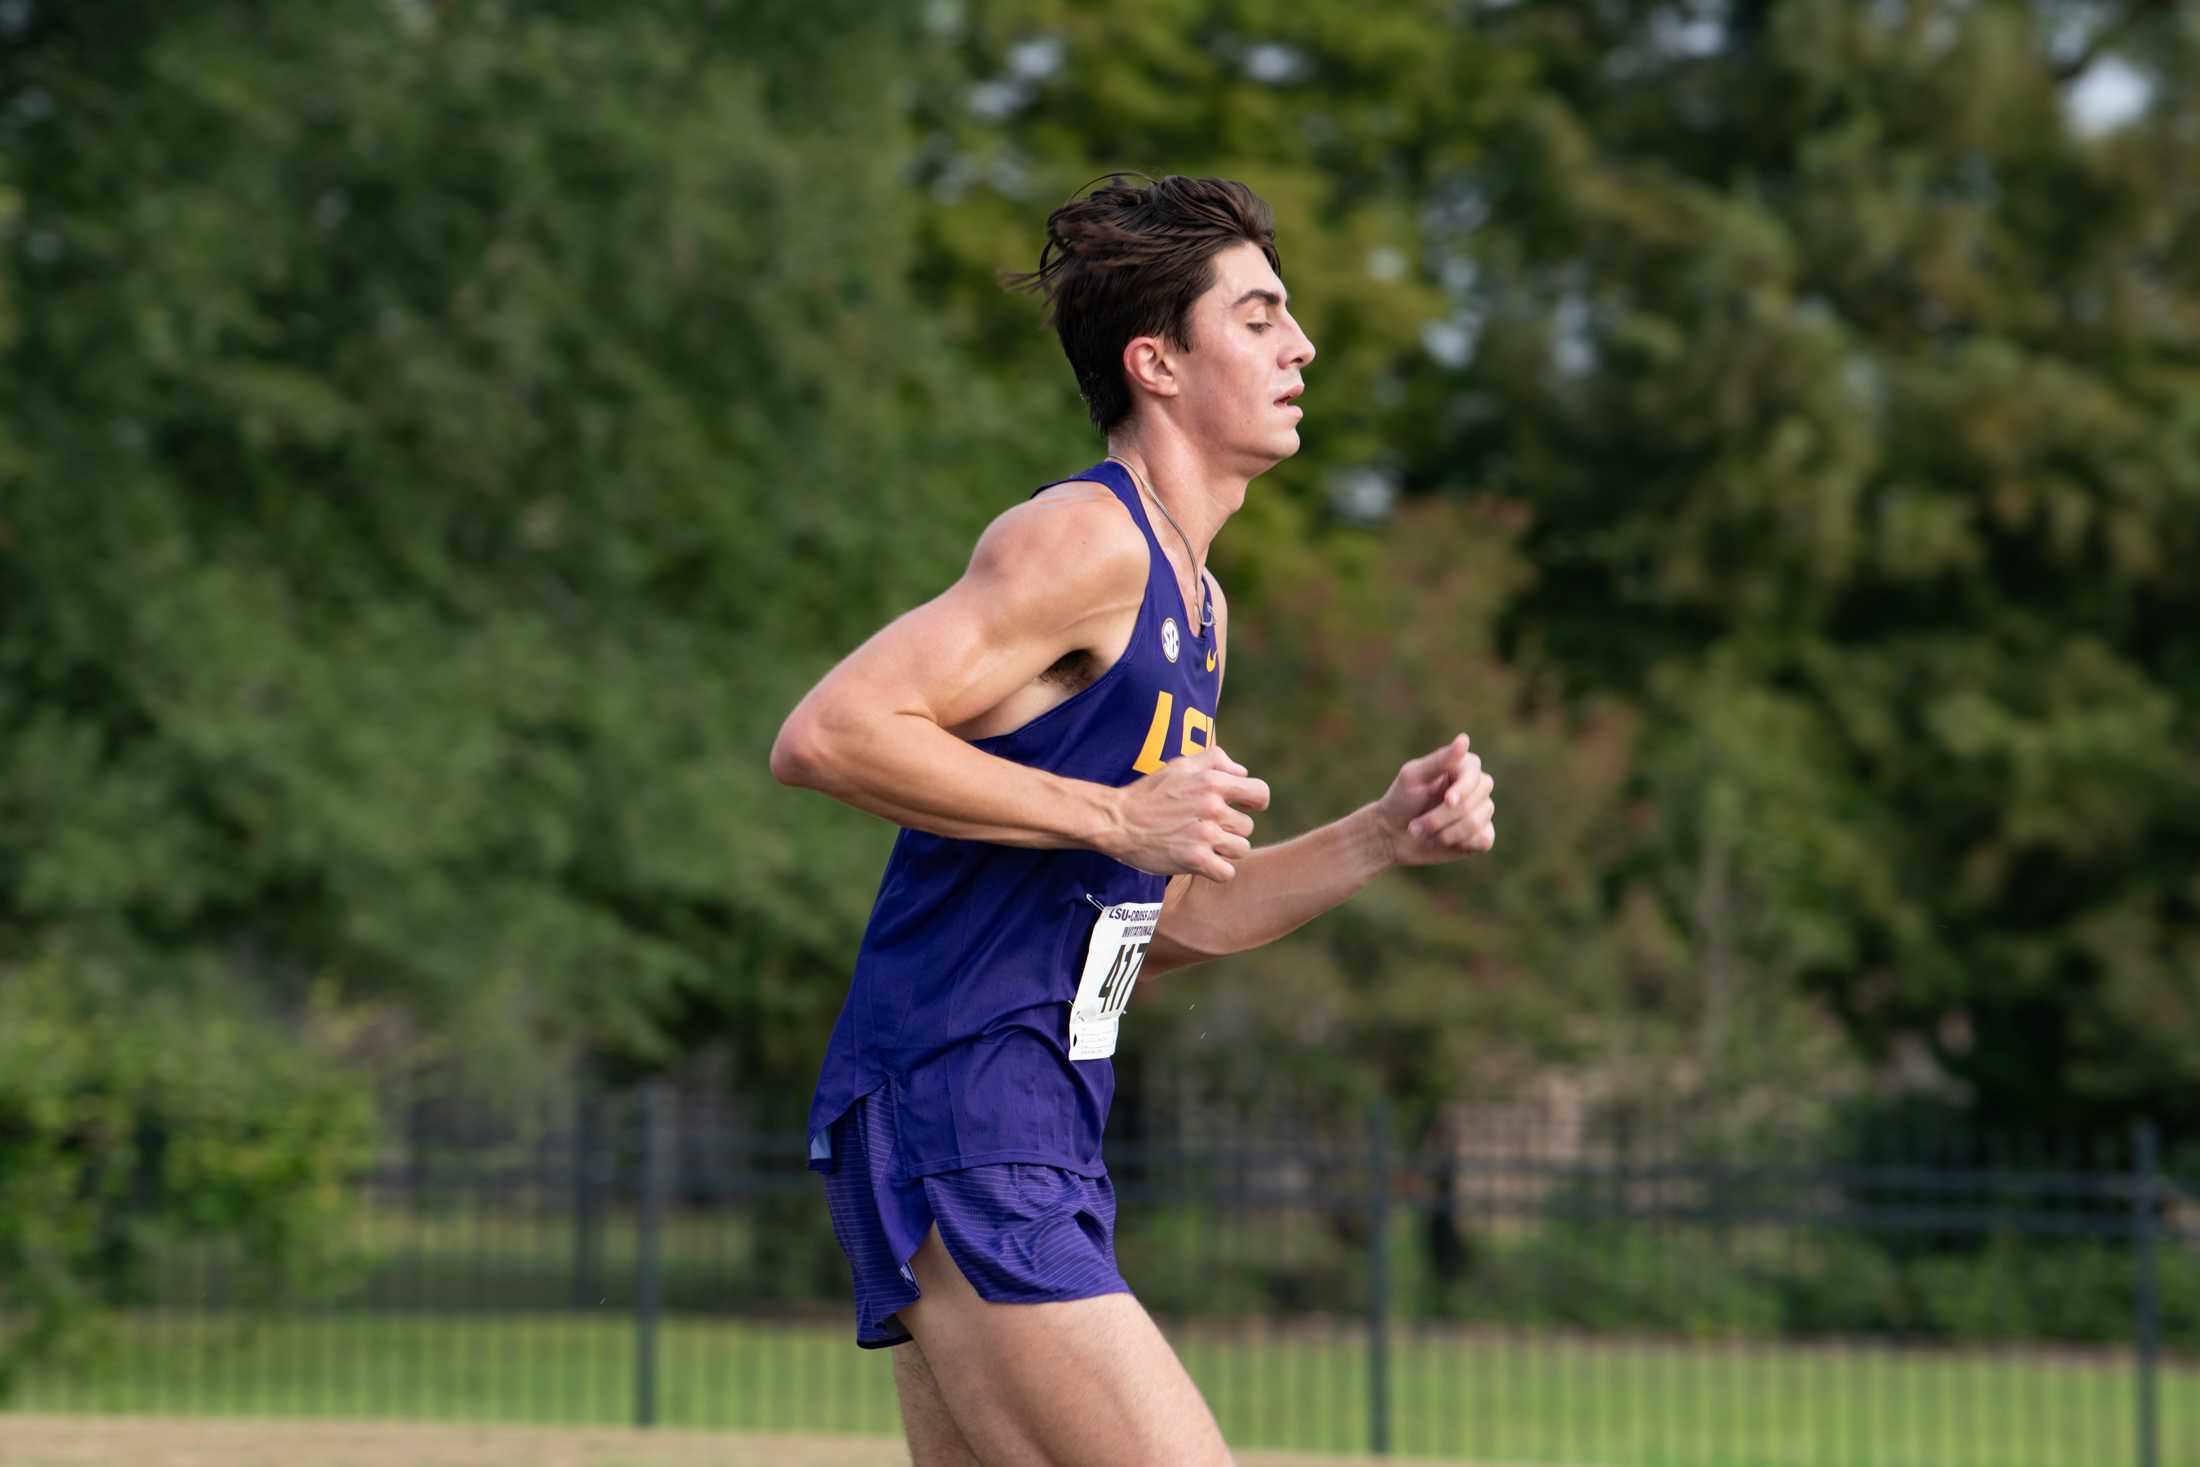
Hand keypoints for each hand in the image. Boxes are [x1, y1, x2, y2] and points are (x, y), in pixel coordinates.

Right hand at [1108, 745, 1271, 881]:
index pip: (1260, 793)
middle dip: (1231, 829)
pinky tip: (1201, 862)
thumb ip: (1216, 760)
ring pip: (1240, 850)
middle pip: (1247, 827)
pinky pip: (1226, 872)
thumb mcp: (1181, 764)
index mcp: (1213, 782)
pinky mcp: (1195, 861)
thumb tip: (1242, 772)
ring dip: (1224, 850)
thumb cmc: (1150, 792)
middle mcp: (1213, 807)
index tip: (1243, 808)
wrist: (1119, 820)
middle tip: (1206, 829)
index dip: (1255, 802)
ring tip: (1202, 845)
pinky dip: (1216, 871)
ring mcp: (1205, 835)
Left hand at [1371, 733, 1494, 866]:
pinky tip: (1442, 841)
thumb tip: (1465, 739)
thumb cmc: (1400, 801)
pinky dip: (1460, 843)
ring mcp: (1481, 812)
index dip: (1463, 789)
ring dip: (1444, 833)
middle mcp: (1476, 788)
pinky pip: (1484, 840)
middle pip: (1476, 801)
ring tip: (1422, 833)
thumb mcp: (1414, 777)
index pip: (1475, 773)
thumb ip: (1440, 760)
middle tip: (1415, 826)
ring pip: (1477, 823)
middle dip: (1442, 817)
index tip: (1448, 801)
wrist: (1391, 836)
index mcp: (1461, 767)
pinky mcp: (1481, 836)